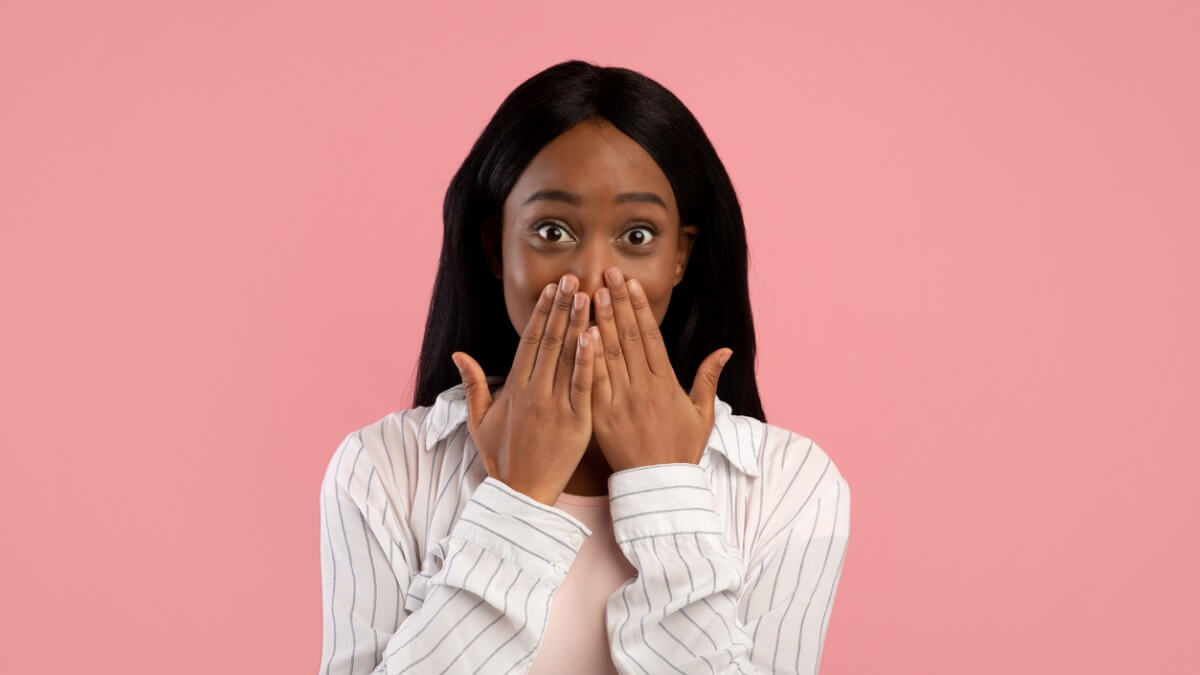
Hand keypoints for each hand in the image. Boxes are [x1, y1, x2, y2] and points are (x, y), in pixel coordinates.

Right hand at [452, 274, 595, 504]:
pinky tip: (594, 336)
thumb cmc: (502, 456)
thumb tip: (458, 354)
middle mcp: (534, 392)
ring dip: (577, 324)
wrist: (521, 494)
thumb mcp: (480, 420)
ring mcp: (555, 407)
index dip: (541, 312)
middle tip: (573, 278)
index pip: (529, 341)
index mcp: (515, 388)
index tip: (552, 288)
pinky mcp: (576, 424)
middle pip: (549, 341)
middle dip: (561, 307)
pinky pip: (583, 386)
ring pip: (567, 358)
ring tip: (588, 296)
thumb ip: (473, 384)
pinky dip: (588, 360)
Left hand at [588, 267, 732, 472]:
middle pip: (627, 337)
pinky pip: (592, 381)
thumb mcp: (702, 415)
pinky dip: (585, 357)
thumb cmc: (681, 450)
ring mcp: (620, 401)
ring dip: (598, 321)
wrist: (658, 486)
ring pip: (608, 354)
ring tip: (589, 293)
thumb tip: (725, 349)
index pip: (651, 337)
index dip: (639, 308)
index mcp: (666, 384)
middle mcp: (643, 388)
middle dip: (616, 303)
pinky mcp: (600, 416)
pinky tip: (578, 333)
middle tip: (606, 274)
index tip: (631, 284)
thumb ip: (709, 379)